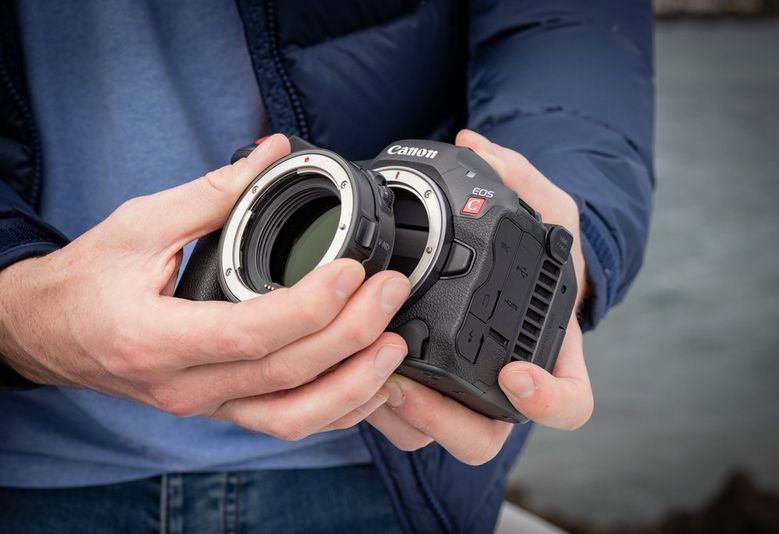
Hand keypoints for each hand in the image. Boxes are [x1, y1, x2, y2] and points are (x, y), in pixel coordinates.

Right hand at [0, 134, 410, 440]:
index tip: (353, 270)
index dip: (311, 305)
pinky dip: (335, 408)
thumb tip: (274, 154)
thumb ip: (214, 191)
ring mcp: (206, 404)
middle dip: (351, 335)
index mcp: (157, 337)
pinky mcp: (222, 407)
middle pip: (285, 373)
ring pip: (293, 417)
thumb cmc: (85, 282)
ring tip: (394, 345)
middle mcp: (186, 385)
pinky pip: (286, 422)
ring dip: (352, 385)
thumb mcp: (140, 225)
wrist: (48, 333)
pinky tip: (369, 383)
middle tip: (390, 292)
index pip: (251, 332)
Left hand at [367, 130, 593, 463]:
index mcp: (549, 353)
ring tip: (368, 367)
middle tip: (405, 379)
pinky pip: (401, 423)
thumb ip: (519, 174)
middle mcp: (505, 386)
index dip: (546, 400)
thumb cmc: (536, 253)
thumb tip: (474, 144)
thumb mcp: (544, 207)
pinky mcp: (425, 395)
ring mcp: (463, 396)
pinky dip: (376, 407)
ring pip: (434, 436)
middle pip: (485, 437)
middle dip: (444, 416)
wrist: (510, 274)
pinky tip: (354, 365)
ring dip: (398, 413)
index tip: (516, 374)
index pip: (568, 403)